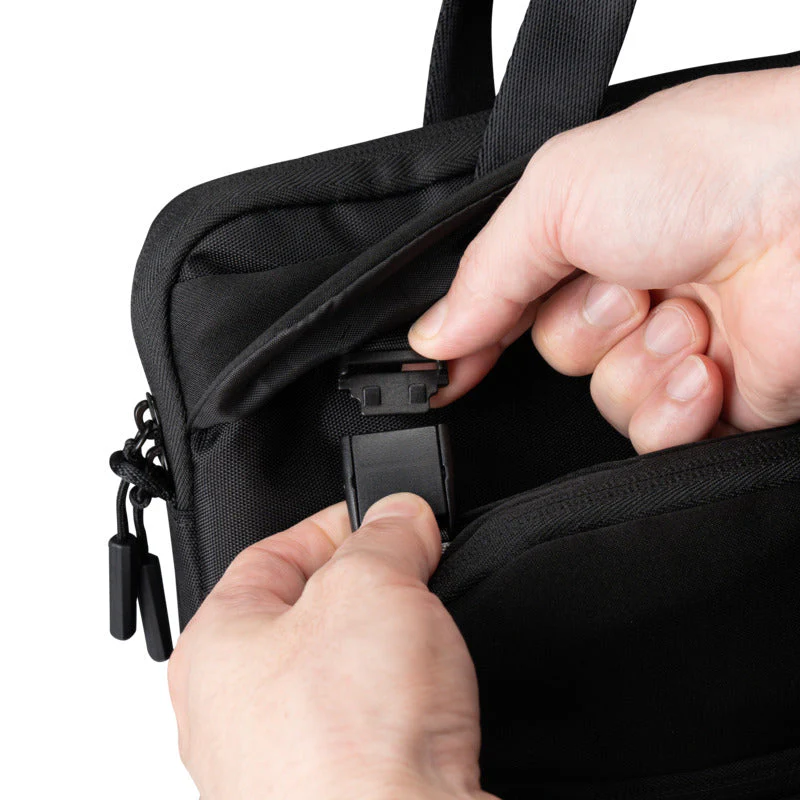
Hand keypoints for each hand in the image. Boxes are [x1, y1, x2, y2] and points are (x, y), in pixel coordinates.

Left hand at [168, 494, 496, 799]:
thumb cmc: (348, 743)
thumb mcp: (372, 587)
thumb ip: (387, 535)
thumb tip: (402, 515)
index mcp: (216, 645)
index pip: (272, 554)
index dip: (336, 525)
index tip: (385, 519)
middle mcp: (233, 711)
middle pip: (306, 613)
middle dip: (366, 587)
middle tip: (413, 573)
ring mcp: (279, 761)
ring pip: (338, 672)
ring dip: (385, 648)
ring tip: (425, 641)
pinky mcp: (331, 793)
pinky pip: (366, 724)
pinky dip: (398, 703)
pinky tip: (425, 700)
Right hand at [409, 67, 799, 452]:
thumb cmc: (708, 168)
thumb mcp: (557, 195)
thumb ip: (485, 274)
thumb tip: (432, 335)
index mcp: (590, 239)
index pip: (509, 307)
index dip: (475, 343)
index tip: (443, 375)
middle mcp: (632, 292)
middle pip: (555, 357)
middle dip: (584, 330)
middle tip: (629, 288)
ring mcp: (677, 347)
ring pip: (606, 402)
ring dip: (638, 365)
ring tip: (687, 318)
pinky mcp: (720, 400)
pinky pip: (657, 440)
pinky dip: (676, 411)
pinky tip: (708, 368)